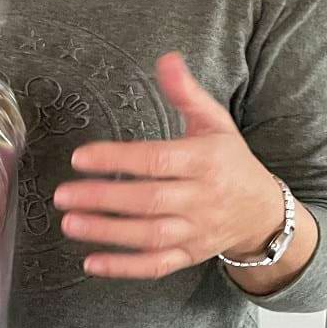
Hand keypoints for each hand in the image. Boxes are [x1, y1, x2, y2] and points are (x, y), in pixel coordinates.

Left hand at [54, 52, 285, 281]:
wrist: (263, 211)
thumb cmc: (229, 160)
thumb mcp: (214, 121)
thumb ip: (186, 92)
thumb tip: (166, 59)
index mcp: (205, 161)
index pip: (157, 161)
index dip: (117, 159)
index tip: (79, 157)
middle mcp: (201, 198)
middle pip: (148, 201)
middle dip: (103, 199)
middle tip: (63, 195)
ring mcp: (196, 231)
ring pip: (149, 236)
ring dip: (107, 232)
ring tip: (69, 223)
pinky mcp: (189, 256)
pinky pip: (156, 265)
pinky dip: (124, 268)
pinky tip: (91, 263)